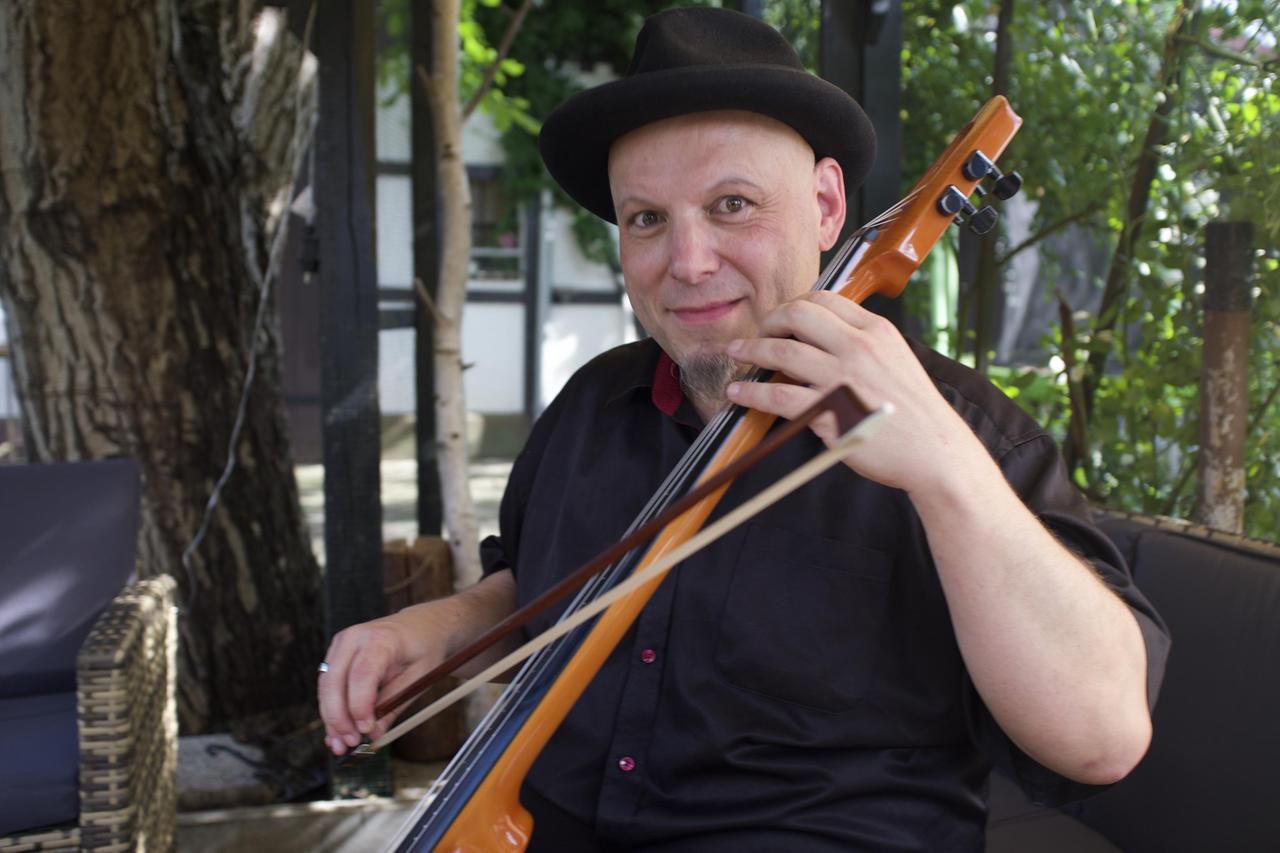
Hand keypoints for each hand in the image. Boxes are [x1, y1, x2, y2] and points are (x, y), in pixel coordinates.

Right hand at [317, 606, 447, 754]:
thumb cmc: (424, 649)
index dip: (359, 705)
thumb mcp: (420, 677)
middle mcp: (354, 637)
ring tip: (341, 746)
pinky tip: (336, 733)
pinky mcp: (336, 654)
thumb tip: (374, 735)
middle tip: (350, 743)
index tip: (365, 730)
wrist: (422, 626)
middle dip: (339, 717)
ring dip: (331, 718)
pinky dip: (331, 710)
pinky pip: (328, 686)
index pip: (362, 674)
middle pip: (334, 681)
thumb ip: (395, 704)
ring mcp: (341, 644)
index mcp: (381, 638)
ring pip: (326, 686)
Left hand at [724, 290, 987, 492]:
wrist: (935, 451)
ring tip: (735, 354)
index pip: (825, 300)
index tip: (780, 318)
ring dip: (751, 351)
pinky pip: (779, 395)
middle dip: (768, 321)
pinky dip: (752, 392)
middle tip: (754, 334)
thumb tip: (823, 340)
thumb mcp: (897, 360)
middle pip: (798, 316)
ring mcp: (843, 378)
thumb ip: (863, 345)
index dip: (794, 305)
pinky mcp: (830, 412)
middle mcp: (858, 347)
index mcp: (876, 331)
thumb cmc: (914, 412)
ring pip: (782, 352)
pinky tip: (739, 392)